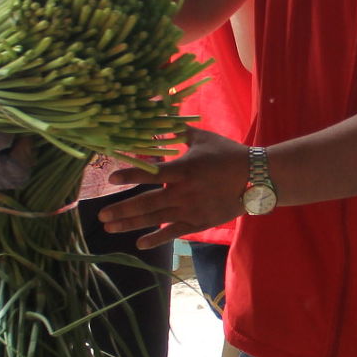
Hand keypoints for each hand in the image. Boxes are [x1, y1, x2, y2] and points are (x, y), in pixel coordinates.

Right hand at [0, 114, 33, 192]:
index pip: (3, 139)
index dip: (10, 130)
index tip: (10, 120)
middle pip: (21, 157)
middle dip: (23, 144)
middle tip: (19, 132)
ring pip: (25, 167)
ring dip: (26, 154)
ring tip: (18, 141)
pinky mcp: (1, 186)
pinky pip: (22, 176)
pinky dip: (23, 164)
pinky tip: (15, 153)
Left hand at [98, 129, 249, 248]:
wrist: (256, 178)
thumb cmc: (228, 154)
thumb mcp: (202, 138)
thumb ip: (179, 130)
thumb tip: (161, 113)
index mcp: (184, 169)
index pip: (152, 173)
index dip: (130, 175)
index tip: (111, 178)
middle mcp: (183, 192)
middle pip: (146, 203)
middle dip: (121, 210)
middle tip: (101, 215)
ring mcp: (190, 209)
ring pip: (155, 219)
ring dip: (130, 224)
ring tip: (110, 227)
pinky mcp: (198, 221)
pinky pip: (173, 232)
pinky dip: (156, 238)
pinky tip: (139, 243)